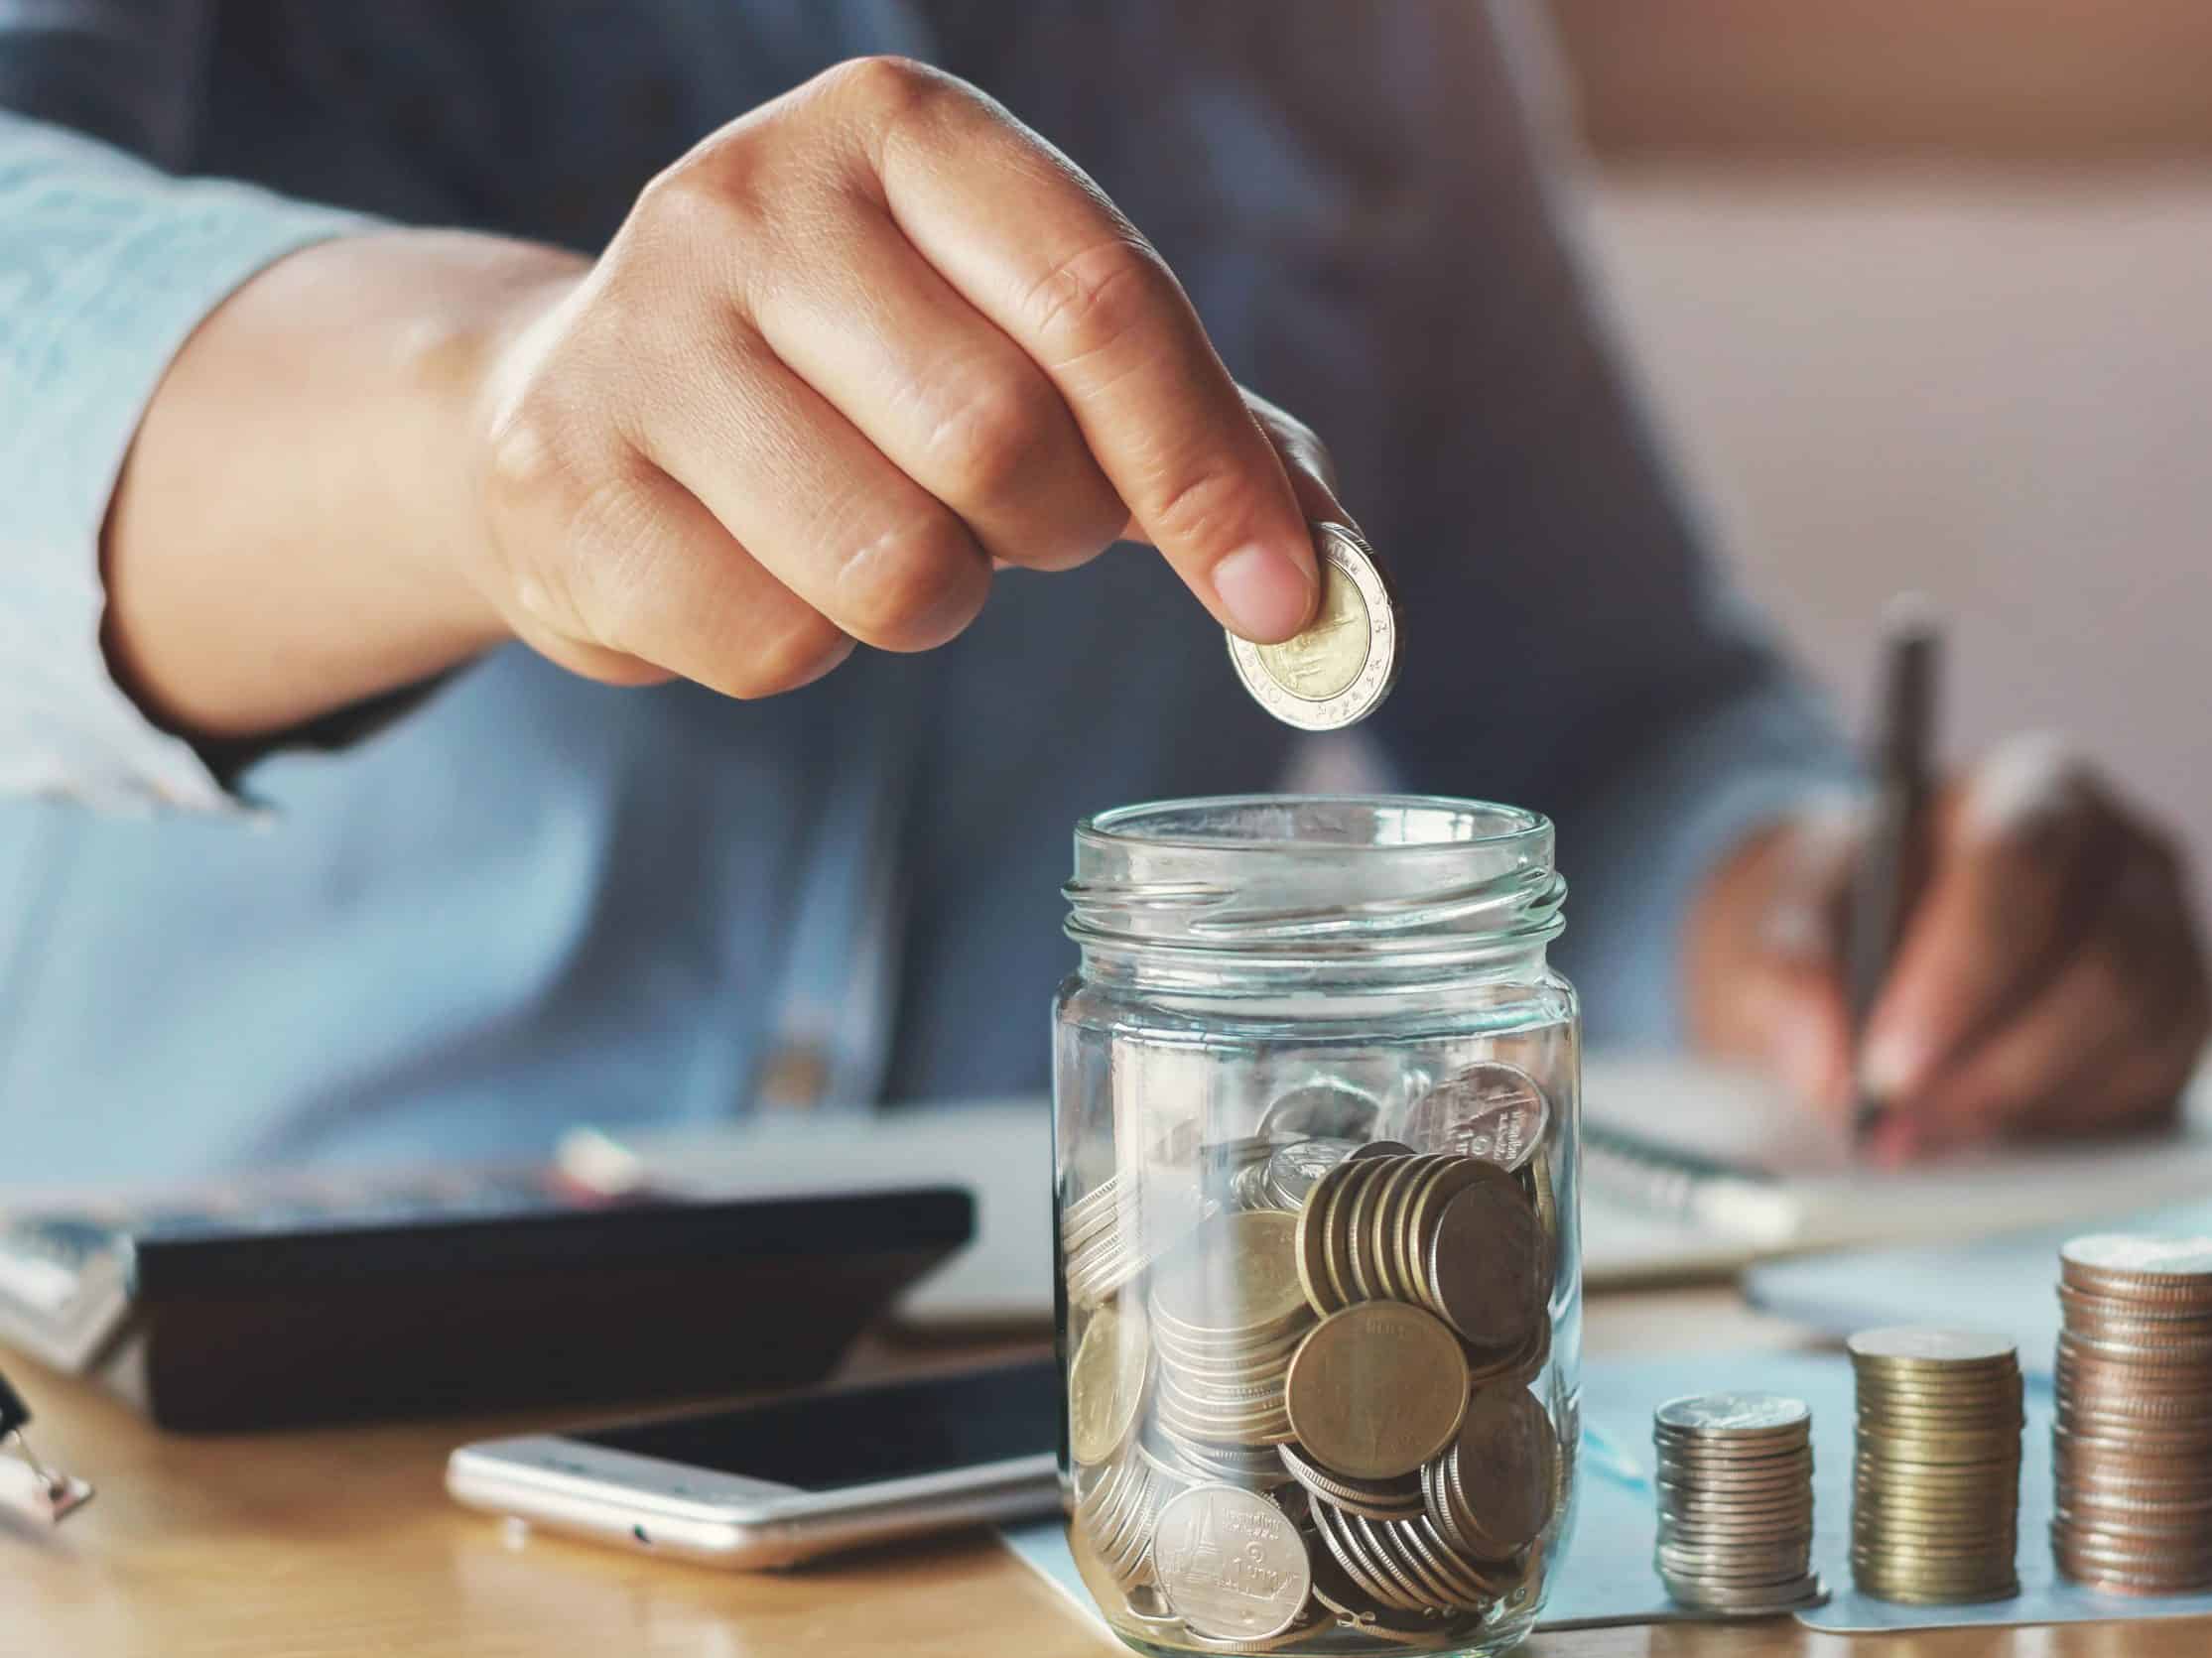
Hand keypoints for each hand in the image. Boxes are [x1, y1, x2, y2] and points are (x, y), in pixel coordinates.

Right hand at [463, 57, 1336, 695]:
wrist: (570, 400)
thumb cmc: (854, 374)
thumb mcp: (1018, 338)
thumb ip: (1188, 426)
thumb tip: (1329, 575)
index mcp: (899, 130)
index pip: (1098, 299)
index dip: (1207, 465)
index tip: (1278, 595)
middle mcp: (751, 197)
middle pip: (999, 439)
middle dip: (1053, 532)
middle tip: (1019, 523)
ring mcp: (636, 337)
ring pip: (894, 569)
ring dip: (934, 603)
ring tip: (881, 535)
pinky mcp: (561, 487)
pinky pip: (777, 647)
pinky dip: (812, 651)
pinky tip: (761, 568)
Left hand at [1687, 735, 2211, 1161]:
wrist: (1873, 941)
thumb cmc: (1845, 911)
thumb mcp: (1782, 919)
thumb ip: (1788, 973)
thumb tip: (1826, 1064)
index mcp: (2031, 789)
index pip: (2019, 863)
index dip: (1959, 974)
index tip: (1885, 1065)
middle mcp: (2126, 853)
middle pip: (2100, 963)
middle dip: (1990, 1064)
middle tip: (1895, 1126)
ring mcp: (2170, 938)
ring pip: (2132, 1034)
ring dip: (2016, 1100)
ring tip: (1915, 1133)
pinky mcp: (2181, 1023)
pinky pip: (2151, 1084)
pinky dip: (2060, 1121)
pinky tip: (1981, 1126)